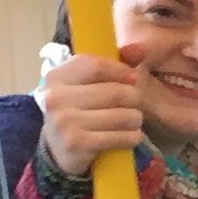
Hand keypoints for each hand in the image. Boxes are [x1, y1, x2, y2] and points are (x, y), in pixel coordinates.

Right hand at [36, 43, 147, 180]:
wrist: (57, 149)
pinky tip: (131, 136)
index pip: (95, 66)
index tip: (131, 77)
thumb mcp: (86, 85)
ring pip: (120, 116)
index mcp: (57, 76)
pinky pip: (118, 137)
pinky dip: (132, 137)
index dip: (119, 70)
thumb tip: (140, 49)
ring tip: (133, 120)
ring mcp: (65, 121)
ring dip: (135, 119)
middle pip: (113, 92)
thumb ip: (112, 65)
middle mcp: (56, 97)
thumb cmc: (77, 110)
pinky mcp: (76, 143)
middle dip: (133, 98)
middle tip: (135, 104)